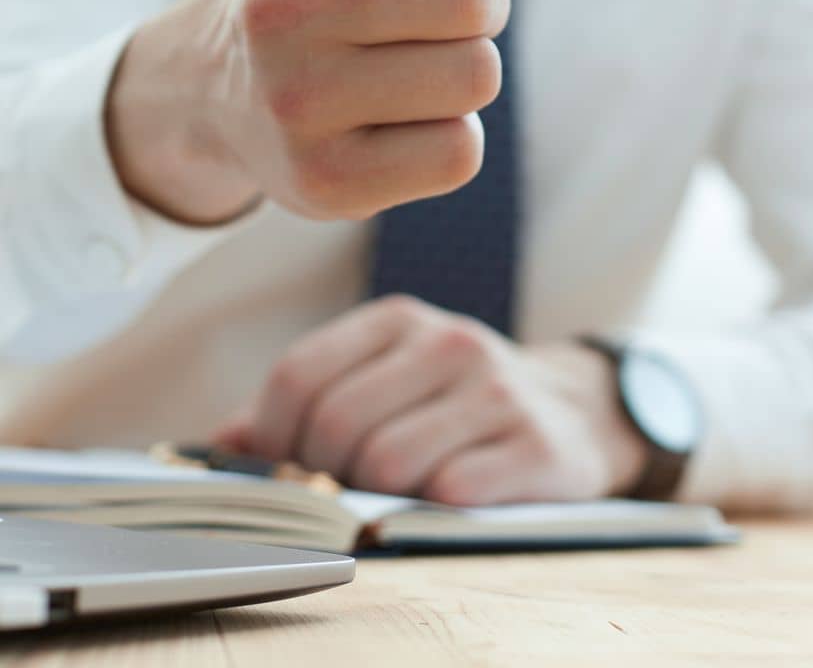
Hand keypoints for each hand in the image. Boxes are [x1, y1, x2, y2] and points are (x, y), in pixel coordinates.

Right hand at [105, 0, 536, 223]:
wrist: (235, 90)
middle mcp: (280, 7)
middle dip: (481, 2)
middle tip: (435, 15)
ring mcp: (294, 100)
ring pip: (475, 76)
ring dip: (467, 70)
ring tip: (412, 67)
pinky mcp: (323, 183)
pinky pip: (459, 153)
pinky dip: (452, 135)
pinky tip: (399, 123)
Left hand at [211, 296, 649, 504]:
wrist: (574, 411)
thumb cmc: (452, 403)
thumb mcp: (382, 379)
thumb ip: (303, 405)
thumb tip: (220, 446)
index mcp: (398, 319)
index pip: (300, 375)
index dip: (272, 438)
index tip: (283, 471)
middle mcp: (449, 342)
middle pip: (338, 425)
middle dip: (323, 476)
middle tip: (340, 492)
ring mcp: (496, 391)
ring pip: (388, 464)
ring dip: (378, 498)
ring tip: (396, 493)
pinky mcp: (536, 445)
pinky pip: (449, 493)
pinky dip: (431, 510)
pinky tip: (444, 499)